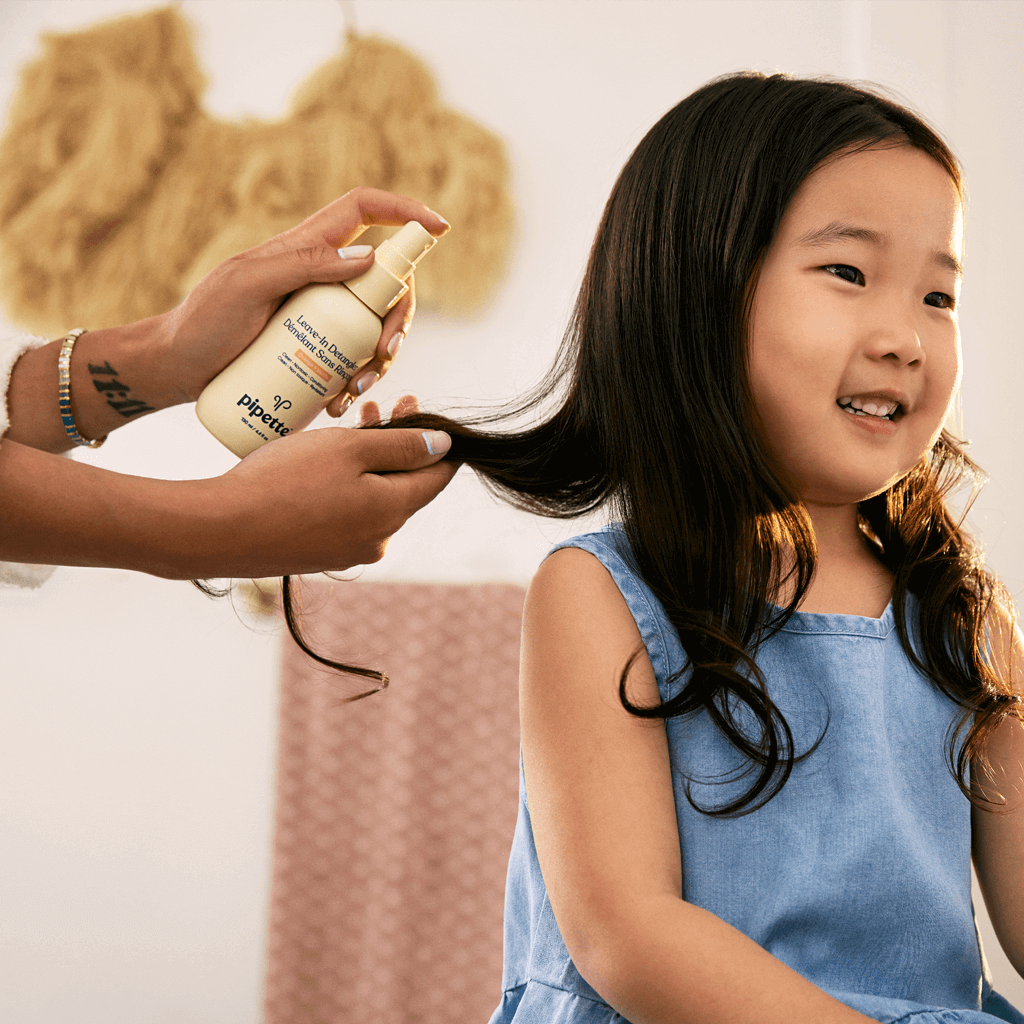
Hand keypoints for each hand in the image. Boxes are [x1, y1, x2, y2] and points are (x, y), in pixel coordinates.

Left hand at [152, 187, 449, 409]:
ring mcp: (322, 314)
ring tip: (356, 391)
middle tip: (384, 354)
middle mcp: (322, 276)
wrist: (178, 369)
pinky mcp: (317, 349)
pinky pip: (356, 360)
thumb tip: (366, 257)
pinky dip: (362, 381)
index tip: (440, 229)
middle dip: (399, 317)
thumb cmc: (203, 321)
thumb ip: (301, 263)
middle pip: (387, 282)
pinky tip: (345, 403)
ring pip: (377, 325)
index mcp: (307, 246)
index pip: (366, 210)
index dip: (406, 211)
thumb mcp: (246, 284)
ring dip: (382, 359)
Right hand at [193, 422, 454, 577]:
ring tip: (343, 428)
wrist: (220, 529)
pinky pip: (347, 514)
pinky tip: (320, 465)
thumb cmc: (285, 480)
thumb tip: (445, 446)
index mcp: (393, 511)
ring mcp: (349, 551)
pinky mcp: (322, 555)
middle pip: (404, 485)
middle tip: (375, 406)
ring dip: (367, 463)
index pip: (438, 476)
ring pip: (373, 498)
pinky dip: (345, 487)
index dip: (435, 440)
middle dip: (394, 444)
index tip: (413, 406)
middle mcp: (379, 539)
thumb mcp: (349, 448)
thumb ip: (402, 445)